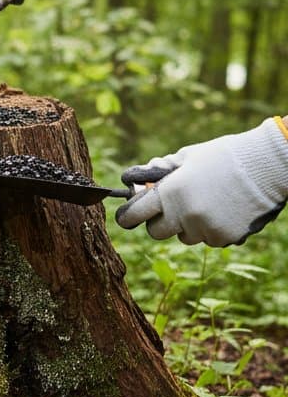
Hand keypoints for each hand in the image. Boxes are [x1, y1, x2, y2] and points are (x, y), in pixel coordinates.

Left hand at [114, 118, 287, 245]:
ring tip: (207, 202)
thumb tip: (132, 180)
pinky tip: (225, 210)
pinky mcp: (225, 239)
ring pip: (184, 237)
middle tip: (171, 208)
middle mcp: (185, 215)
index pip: (133, 216)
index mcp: (170, 193)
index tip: (127, 216)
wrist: (268, 165)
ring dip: (188, 225)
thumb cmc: (223, 157)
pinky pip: (208, 239)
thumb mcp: (186, 157)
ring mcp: (206, 230)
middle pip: (155, 232)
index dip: (127, 216)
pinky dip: (211, 229)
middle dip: (159, 222)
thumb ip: (158, 172)